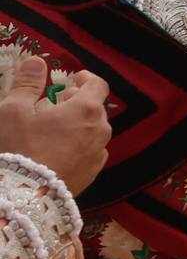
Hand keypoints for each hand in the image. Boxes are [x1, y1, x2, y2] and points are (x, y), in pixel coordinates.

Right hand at [0, 53, 110, 196]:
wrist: (22, 196)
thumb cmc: (17, 147)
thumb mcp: (13, 110)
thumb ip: (27, 83)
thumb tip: (36, 61)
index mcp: (87, 110)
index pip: (98, 86)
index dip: (87, 79)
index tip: (75, 78)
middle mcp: (101, 131)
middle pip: (95, 108)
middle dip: (77, 101)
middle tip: (55, 103)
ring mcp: (98, 155)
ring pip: (94, 131)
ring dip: (79, 124)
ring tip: (53, 128)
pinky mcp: (92, 175)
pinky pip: (90, 152)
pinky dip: (79, 145)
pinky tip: (57, 150)